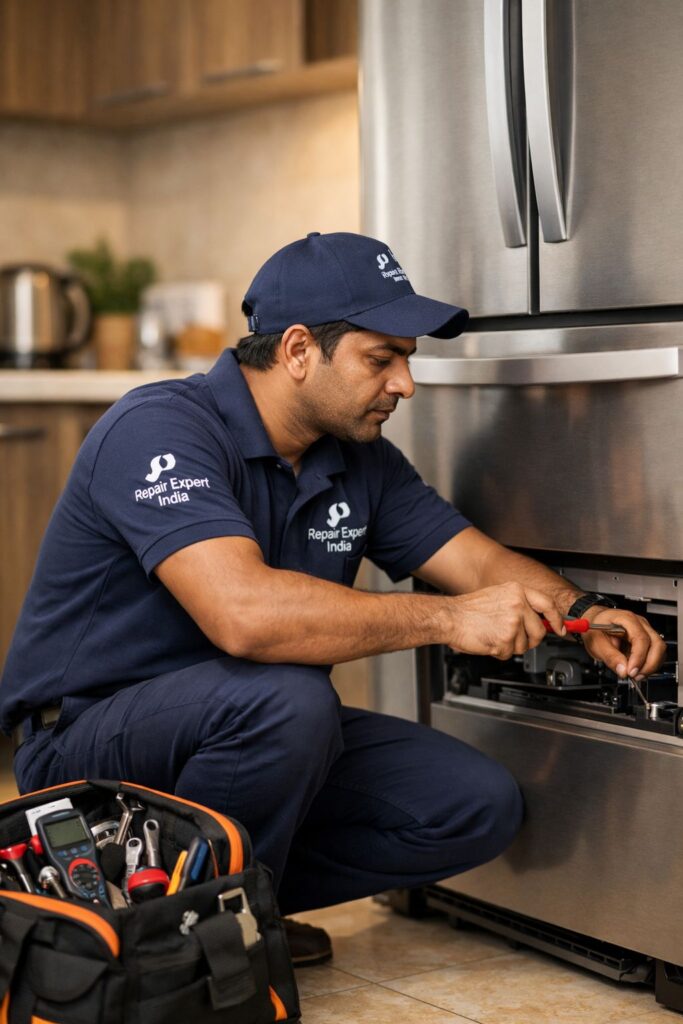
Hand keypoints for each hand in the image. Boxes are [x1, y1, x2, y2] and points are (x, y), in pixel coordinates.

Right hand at [445, 582, 565, 658]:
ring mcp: (512, 623)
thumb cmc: (469, 609)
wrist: (450, 617)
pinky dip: (499, 652)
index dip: (557, 620)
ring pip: (524, 645)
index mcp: (517, 591)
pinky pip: (510, 653)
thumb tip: (541, 619)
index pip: (548, 605)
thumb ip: (521, 604)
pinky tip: (489, 641)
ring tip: (494, 635)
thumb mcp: (499, 595)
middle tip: (516, 639)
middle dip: (530, 640)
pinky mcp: (505, 640)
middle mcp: (518, 605)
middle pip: (539, 631)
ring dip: (511, 646)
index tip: (561, 629)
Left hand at [581, 607, 665, 678]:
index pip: (641, 638)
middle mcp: (640, 624)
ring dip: (650, 666)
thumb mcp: (596, 642)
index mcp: (626, 619)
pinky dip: (649, 664)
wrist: (595, 623)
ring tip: (635, 675)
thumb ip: (610, 656)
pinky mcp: (647, 640)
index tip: (631, 671)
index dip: (638, 657)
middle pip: (656, 644)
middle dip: (649, 664)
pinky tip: (637, 669)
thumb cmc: (595, 628)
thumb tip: (623, 670)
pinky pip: (655, 654)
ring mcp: (645, 631)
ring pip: (659, 650)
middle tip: (635, 676)